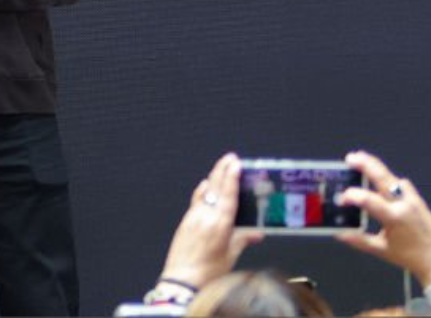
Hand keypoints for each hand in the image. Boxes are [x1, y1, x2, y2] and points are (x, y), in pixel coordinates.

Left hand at [159, 153, 259, 290]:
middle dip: (222, 170)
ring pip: (204, 193)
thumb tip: (257, 234)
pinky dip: (203, 192)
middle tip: (229, 158)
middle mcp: (205, 217)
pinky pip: (196, 201)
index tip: (235, 163)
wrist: (182, 280)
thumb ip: (243, 240)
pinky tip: (205, 186)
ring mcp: (193, 218)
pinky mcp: (185, 222)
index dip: (231, 177)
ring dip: (213, 179)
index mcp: (219, 224)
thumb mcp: (231, 255)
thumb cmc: (208, 272)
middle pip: (214, 188)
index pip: (227, 195)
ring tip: (221, 168)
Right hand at [338, 150, 430, 286]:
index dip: (350, 196)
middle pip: (383, 177)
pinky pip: (402, 184)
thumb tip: (339, 233)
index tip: (341, 200)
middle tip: (350, 158)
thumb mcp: (381, 250)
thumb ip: (358, 240)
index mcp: (394, 217)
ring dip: (376, 168)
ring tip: (361, 161)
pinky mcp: (418, 200)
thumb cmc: (412, 256)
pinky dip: (389, 179)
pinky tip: (381, 181)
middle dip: (366, 164)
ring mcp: (413, 200)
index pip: (368, 199)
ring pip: (392, 177)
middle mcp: (404, 204)